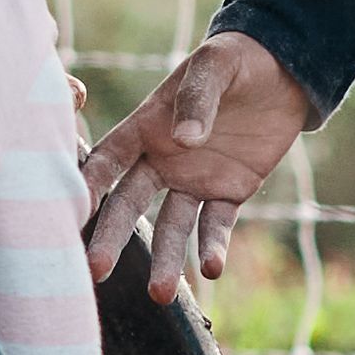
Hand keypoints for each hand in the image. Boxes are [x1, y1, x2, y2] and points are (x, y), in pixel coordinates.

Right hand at [75, 33, 311, 300]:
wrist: (283, 72)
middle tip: (95, 271)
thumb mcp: (216, 65)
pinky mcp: (227, 193)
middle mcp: (161, 160)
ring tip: (159, 294)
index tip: (71, 213)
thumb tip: (184, 140)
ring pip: (170, 226)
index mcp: (145, 127)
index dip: (89, 185)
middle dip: (111, 237)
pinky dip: (212, 246)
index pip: (108, 160)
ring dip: (164, 259)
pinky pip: (215, 225)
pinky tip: (211, 268)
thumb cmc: (236, 59)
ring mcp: (192, 181)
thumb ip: (197, 98)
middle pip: (128, 204)